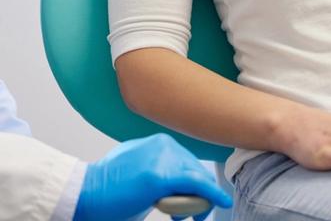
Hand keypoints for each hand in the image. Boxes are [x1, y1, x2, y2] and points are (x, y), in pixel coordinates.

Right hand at [73, 133, 232, 220]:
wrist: (84, 193)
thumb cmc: (106, 189)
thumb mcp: (136, 170)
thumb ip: (156, 171)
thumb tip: (172, 187)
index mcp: (157, 143)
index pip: (186, 162)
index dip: (192, 182)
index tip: (194, 197)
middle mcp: (163, 145)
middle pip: (194, 169)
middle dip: (198, 192)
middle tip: (193, 213)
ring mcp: (162, 159)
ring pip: (196, 179)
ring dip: (199, 199)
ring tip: (191, 215)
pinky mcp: (161, 177)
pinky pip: (196, 185)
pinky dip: (211, 194)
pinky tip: (221, 201)